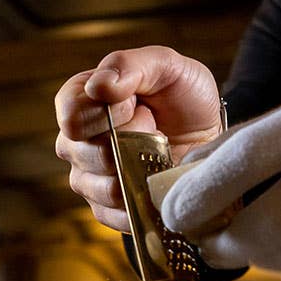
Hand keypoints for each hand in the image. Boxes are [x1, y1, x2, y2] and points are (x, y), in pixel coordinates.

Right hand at [54, 46, 223, 231]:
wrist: (209, 134)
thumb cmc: (183, 97)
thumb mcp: (165, 66)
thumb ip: (130, 65)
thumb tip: (99, 87)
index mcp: (79, 103)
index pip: (72, 116)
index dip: (109, 112)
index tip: (139, 105)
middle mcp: (75, 143)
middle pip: (87, 153)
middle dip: (133, 140)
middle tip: (157, 130)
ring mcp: (89, 179)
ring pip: (103, 187)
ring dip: (141, 170)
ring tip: (158, 154)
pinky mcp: (108, 210)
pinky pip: (116, 214)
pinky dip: (143, 200)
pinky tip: (157, 182)